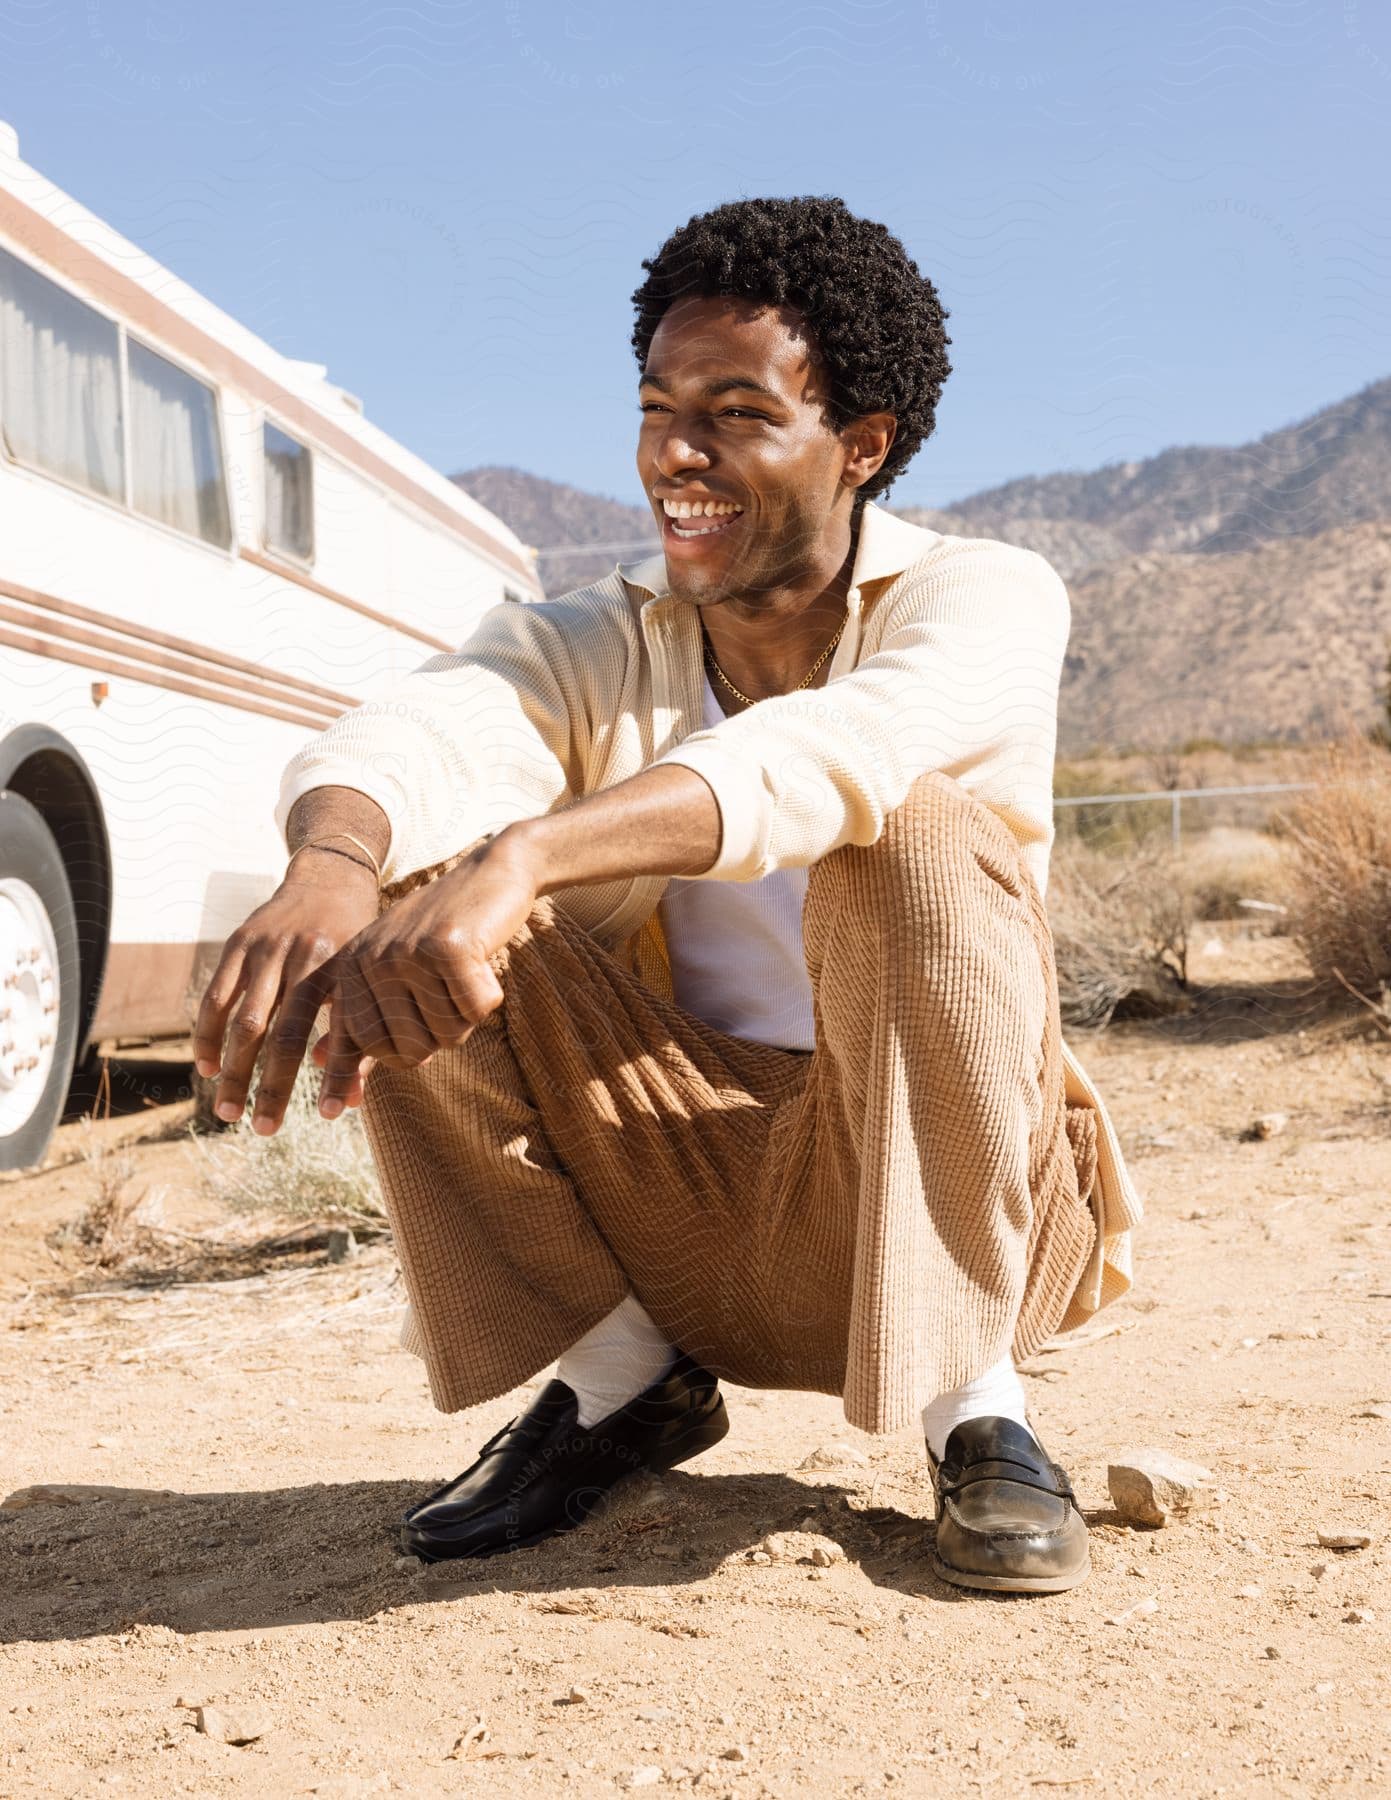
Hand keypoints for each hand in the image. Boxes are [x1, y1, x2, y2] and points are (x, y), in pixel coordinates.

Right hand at [193, 852, 380, 1134]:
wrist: (331, 877)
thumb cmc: (359, 942)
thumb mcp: (372, 980)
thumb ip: (361, 1037)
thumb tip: (347, 1104)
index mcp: (348, 967)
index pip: (341, 1031)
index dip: (335, 1075)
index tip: (328, 1116)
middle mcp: (306, 957)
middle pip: (284, 1034)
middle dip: (273, 1086)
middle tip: (265, 1130)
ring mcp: (268, 949)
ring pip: (245, 1021)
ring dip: (234, 1072)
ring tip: (229, 1113)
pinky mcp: (239, 943)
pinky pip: (216, 998)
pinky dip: (207, 1036)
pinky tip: (207, 1070)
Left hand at [314, 834, 541, 1118]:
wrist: (492, 872)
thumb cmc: (444, 931)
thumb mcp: (397, 971)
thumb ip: (364, 1017)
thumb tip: (321, 1063)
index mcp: (353, 966)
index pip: (363, 1043)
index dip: (373, 1068)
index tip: (337, 1112)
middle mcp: (372, 959)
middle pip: (410, 1049)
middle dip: (440, 1038)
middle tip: (450, 1002)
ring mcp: (407, 951)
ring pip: (448, 1033)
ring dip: (467, 1016)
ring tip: (465, 976)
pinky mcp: (447, 946)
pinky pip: (476, 1009)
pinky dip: (489, 996)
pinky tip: (483, 964)